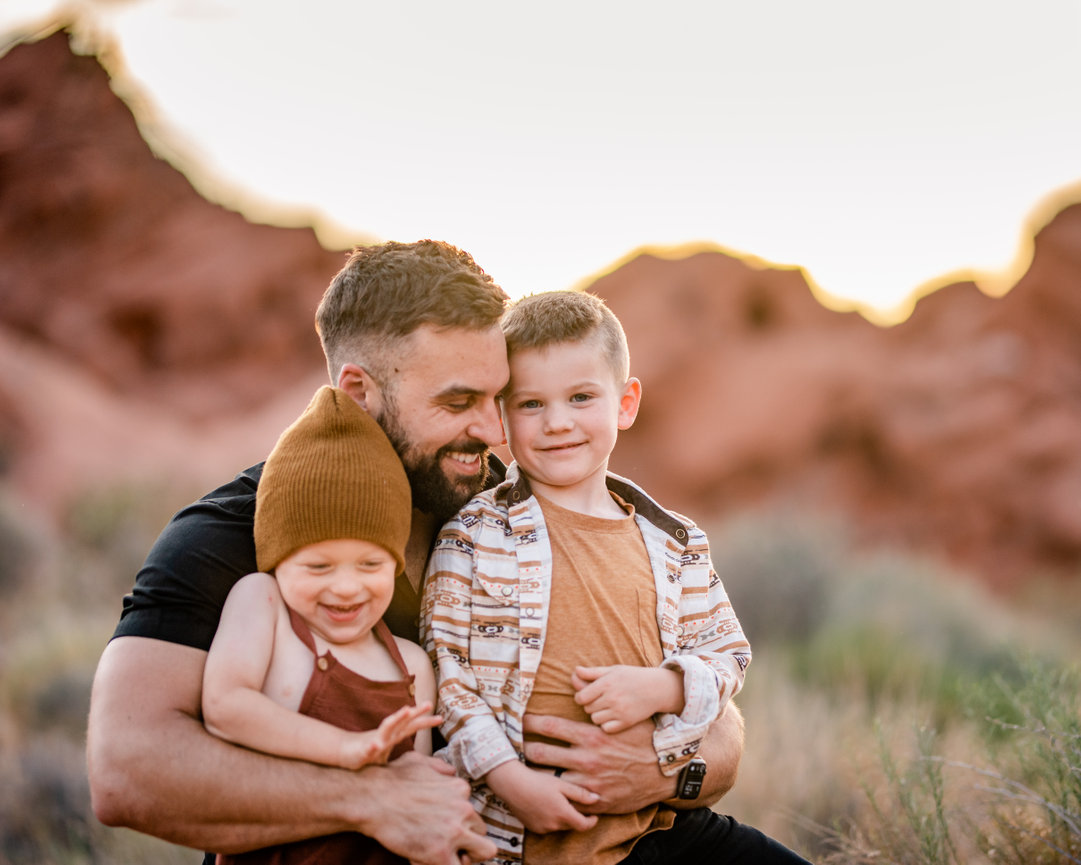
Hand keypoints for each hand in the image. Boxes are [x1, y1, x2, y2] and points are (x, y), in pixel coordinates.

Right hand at [340, 702, 441, 768]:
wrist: (343, 752)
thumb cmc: (367, 752)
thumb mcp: (388, 753)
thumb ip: (400, 750)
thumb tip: (415, 760)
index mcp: (393, 735)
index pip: (411, 726)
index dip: (425, 722)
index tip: (440, 718)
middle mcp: (386, 735)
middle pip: (402, 722)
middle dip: (415, 713)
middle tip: (428, 704)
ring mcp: (374, 741)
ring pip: (387, 728)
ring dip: (397, 719)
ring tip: (407, 711)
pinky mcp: (362, 752)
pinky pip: (368, 749)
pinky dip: (372, 747)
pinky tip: (376, 745)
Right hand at [364, 752, 495, 864]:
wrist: (371, 798)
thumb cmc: (389, 778)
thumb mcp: (419, 761)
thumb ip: (440, 768)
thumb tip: (450, 773)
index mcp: (460, 788)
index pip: (472, 809)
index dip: (458, 820)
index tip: (442, 824)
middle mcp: (464, 808)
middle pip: (481, 830)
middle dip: (467, 839)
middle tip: (446, 843)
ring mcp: (455, 831)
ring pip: (485, 851)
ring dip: (467, 855)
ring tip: (446, 854)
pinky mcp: (441, 853)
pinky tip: (431, 862)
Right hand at [485, 761, 597, 833]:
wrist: (512, 785)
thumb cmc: (538, 781)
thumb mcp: (561, 784)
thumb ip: (580, 794)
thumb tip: (597, 799)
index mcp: (563, 814)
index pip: (584, 826)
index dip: (592, 822)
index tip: (594, 815)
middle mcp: (553, 825)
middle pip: (572, 825)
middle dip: (576, 817)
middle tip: (576, 803)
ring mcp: (542, 828)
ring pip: (559, 826)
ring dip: (563, 818)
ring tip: (559, 801)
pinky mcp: (532, 828)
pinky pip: (547, 826)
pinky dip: (551, 819)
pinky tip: (546, 805)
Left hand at [521, 714, 670, 813]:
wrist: (667, 772)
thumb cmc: (644, 740)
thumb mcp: (622, 718)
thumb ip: (598, 704)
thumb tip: (576, 678)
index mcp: (590, 736)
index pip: (549, 726)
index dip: (529, 723)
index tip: (518, 721)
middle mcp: (585, 759)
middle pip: (541, 754)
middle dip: (524, 750)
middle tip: (514, 748)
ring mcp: (589, 783)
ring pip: (549, 781)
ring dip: (535, 776)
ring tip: (523, 773)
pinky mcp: (595, 801)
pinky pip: (567, 802)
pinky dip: (556, 797)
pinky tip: (548, 794)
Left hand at [572, 665, 682, 732]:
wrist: (657, 688)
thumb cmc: (632, 677)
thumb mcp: (613, 670)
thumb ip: (592, 672)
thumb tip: (574, 671)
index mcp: (606, 683)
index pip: (580, 697)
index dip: (581, 697)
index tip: (587, 696)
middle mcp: (612, 698)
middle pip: (587, 708)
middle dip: (591, 705)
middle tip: (601, 700)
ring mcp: (619, 711)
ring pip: (595, 719)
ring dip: (598, 714)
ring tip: (607, 708)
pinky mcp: (626, 722)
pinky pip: (606, 728)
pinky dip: (607, 724)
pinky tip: (613, 717)